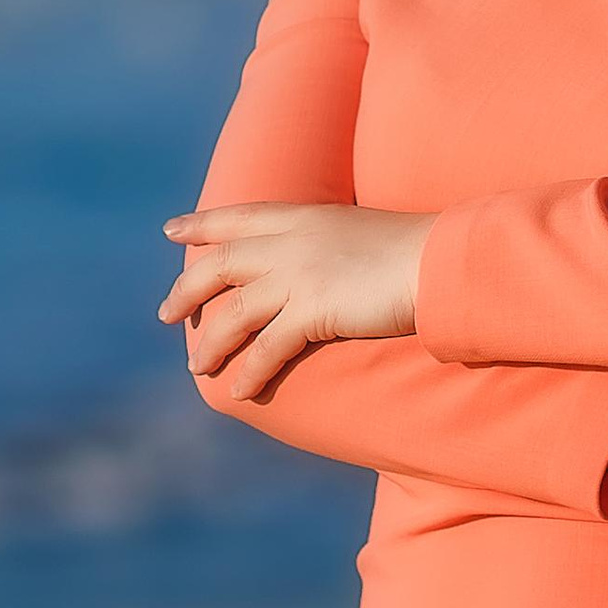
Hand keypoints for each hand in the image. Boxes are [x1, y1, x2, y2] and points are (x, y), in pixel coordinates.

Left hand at [158, 201, 437, 403]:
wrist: (441, 260)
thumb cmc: (414, 249)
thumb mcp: (359, 231)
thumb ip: (330, 243)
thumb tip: (322, 262)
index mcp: (302, 216)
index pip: (237, 217)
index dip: (201, 224)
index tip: (172, 231)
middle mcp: (291, 241)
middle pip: (219, 263)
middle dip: (187, 289)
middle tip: (166, 313)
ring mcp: (298, 274)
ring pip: (234, 311)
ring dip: (211, 343)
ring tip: (196, 368)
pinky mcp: (313, 309)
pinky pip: (268, 347)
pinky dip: (249, 371)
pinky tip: (238, 392)